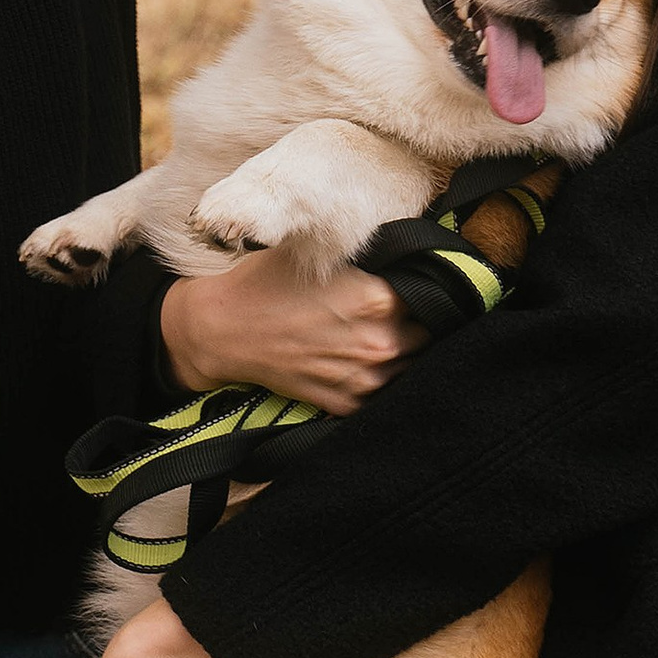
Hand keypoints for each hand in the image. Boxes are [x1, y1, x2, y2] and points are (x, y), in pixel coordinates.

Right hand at [160, 254, 426, 417]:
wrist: (224, 330)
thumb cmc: (268, 283)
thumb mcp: (322, 255)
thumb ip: (371, 259)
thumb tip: (407, 257)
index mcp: (379, 299)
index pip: (433, 295)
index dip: (429, 289)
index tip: (425, 285)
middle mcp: (380, 342)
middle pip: (430, 334)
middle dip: (423, 322)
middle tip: (410, 312)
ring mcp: (364, 378)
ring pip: (413, 367)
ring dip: (408, 353)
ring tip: (390, 338)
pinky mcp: (346, 403)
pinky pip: (385, 395)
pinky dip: (384, 381)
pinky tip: (368, 363)